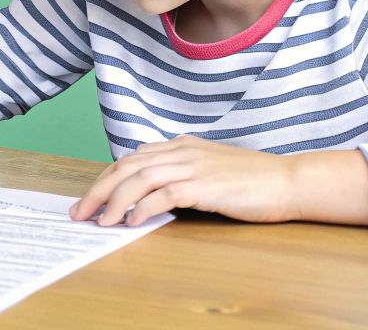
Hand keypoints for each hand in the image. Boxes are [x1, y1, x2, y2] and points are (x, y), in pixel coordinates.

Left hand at [69, 136, 298, 226]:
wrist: (287, 181)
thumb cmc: (251, 181)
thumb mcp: (209, 169)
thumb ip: (181, 174)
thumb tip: (151, 195)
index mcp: (180, 146)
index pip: (131, 159)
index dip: (105, 178)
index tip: (90, 199)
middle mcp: (182, 152)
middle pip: (127, 166)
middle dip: (98, 190)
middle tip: (80, 212)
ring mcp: (193, 167)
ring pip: (140, 179)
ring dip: (115, 201)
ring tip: (101, 222)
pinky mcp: (205, 186)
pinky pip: (165, 195)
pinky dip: (144, 207)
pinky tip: (132, 222)